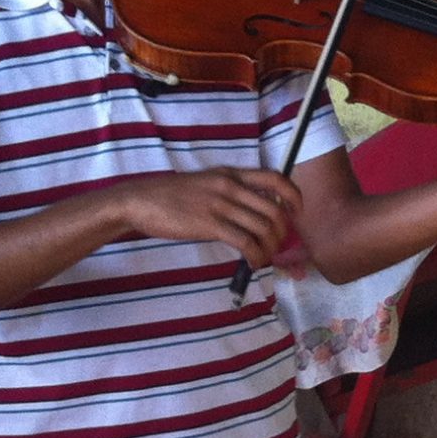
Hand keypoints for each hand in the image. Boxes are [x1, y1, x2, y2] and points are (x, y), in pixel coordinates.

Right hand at [109, 169, 299, 267]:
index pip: (275, 179)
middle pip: (274, 210)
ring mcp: (220, 205)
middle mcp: (230, 186)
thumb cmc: (173, 195)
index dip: (293, 196)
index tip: (296, 212)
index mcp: (231, 174)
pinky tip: (252, 263)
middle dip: (282, 232)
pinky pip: (245, 242)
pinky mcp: (210, 224)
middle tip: (277, 245)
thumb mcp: (208, 182)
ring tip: (264, 258)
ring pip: (263, 228)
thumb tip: (257, 210)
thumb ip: (232, 191)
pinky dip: (256, 256)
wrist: (140, 201)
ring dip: (270, 248)